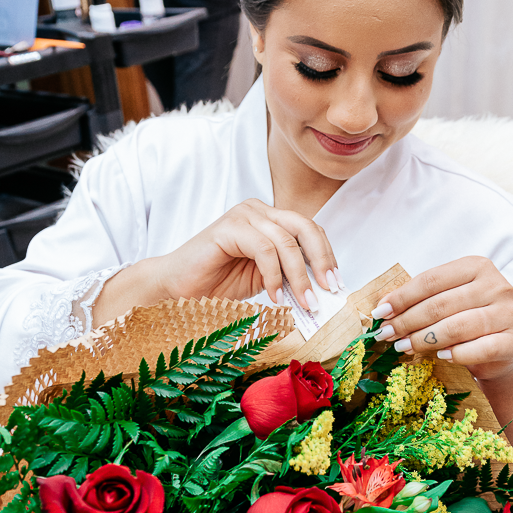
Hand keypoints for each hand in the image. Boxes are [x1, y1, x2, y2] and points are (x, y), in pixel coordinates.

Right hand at [139, 199, 340, 313]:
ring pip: (286, 241)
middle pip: (304, 227)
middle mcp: (258, 211)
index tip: (336, 284)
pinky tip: (275, 297)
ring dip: (299, 275)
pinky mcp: (228, 227)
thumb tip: (322, 288)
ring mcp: (243, 215)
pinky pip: (263, 249)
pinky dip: (275, 276)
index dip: (327, 256)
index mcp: (270, 219)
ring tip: (304, 302)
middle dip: (321, 260)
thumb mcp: (265, 280)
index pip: (309, 230)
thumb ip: (290, 276)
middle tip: (328, 290)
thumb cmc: (217, 284)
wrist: (176, 289)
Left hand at [370, 256, 512, 381]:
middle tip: (387, 335)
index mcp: (477, 266)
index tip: (381, 313)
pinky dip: (456, 354)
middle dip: (407, 321)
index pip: (431, 281)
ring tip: (404, 347)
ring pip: (456, 327)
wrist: (500, 350)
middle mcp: (497, 286)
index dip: (402, 297)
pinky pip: (479, 349)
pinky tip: (441, 356)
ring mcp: (509, 313)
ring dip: (424, 340)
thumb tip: (382, 307)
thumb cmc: (466, 320)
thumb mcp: (444, 302)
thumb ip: (418, 300)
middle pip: (440, 304)